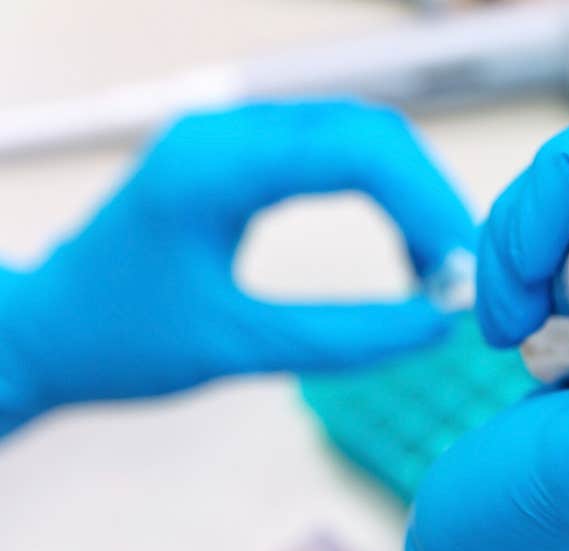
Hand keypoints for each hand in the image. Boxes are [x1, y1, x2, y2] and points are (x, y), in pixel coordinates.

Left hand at [0, 101, 474, 435]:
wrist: (50, 330)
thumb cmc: (122, 340)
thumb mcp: (237, 346)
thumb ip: (343, 336)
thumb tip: (434, 326)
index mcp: (217, 166)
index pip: (357, 151)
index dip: (426, 203)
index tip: (462, 266)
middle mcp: (228, 132)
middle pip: (367, 130)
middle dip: (428, 197)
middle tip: (460, 268)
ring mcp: (233, 138)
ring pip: (356, 137)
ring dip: (409, 194)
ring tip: (436, 263)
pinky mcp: (240, 158)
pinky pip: (331, 156)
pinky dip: (378, 195)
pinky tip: (398, 244)